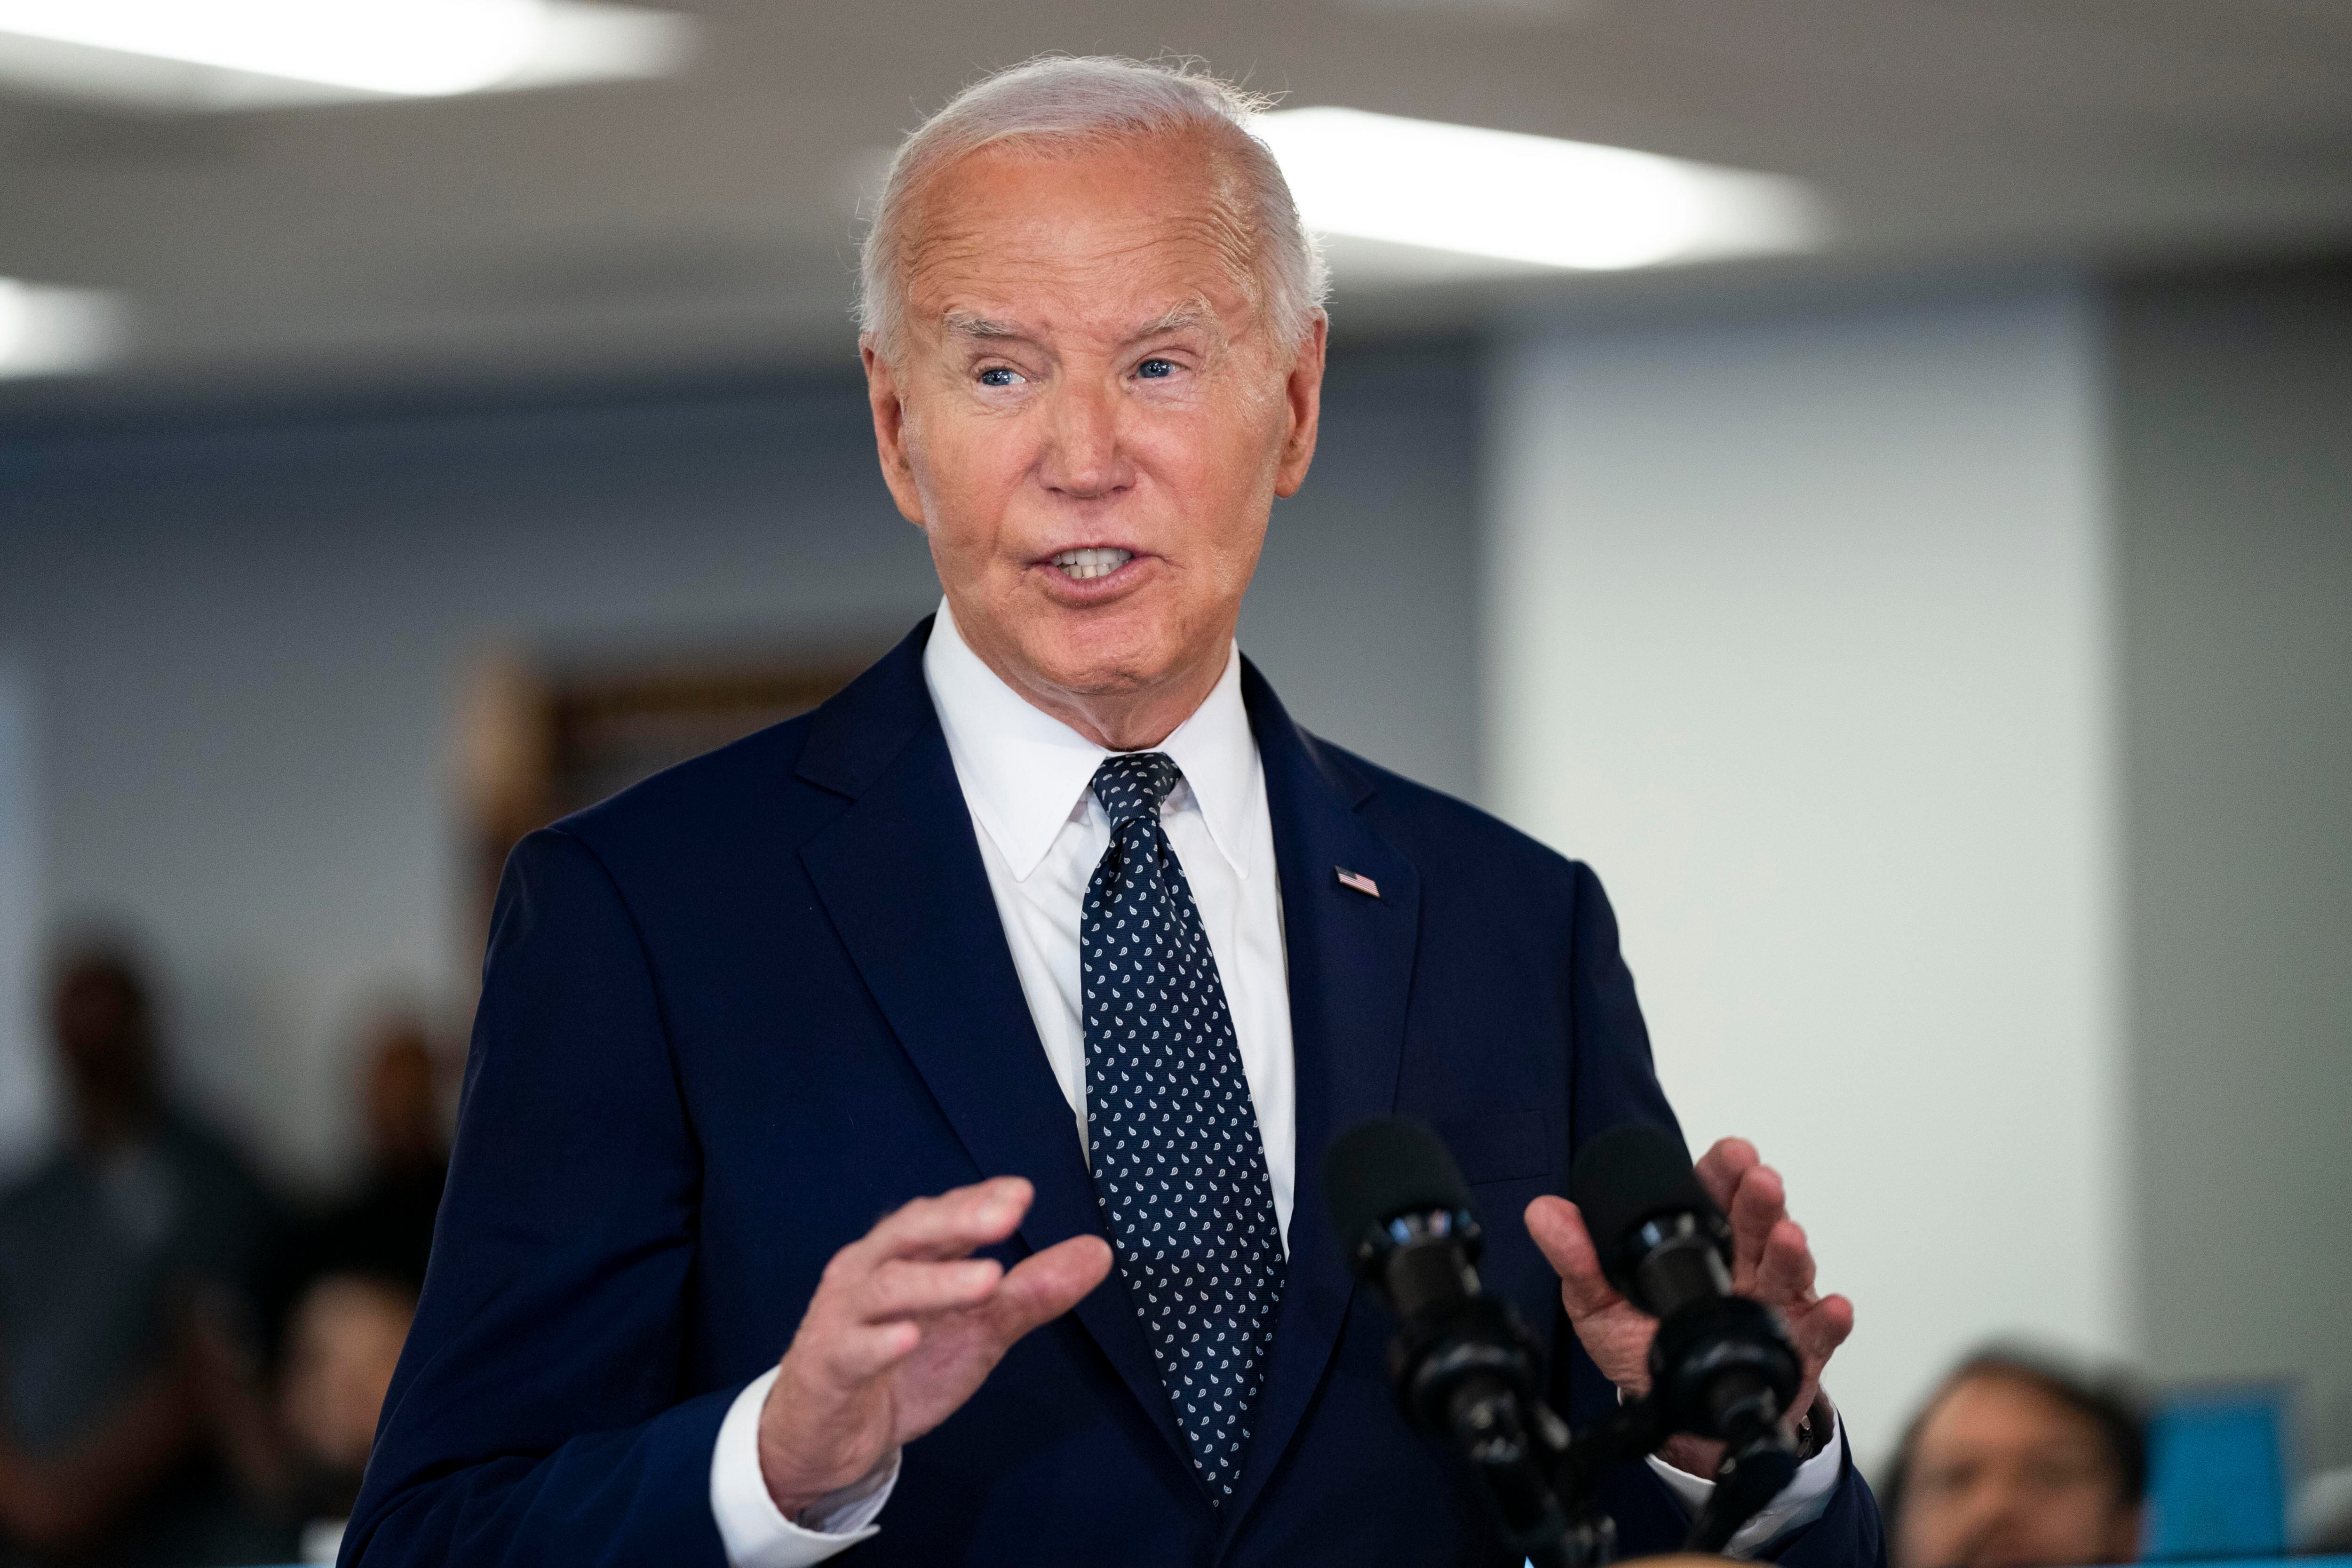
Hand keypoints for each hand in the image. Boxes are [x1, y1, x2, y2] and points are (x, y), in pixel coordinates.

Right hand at [758, 1176, 1112, 1519]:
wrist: (824, 1435)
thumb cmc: (900, 1367)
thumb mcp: (976, 1329)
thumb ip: (1030, 1292)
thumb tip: (1098, 1253)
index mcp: (905, 1256)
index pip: (942, 1217)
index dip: (977, 1200)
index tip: (1022, 1191)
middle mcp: (869, 1273)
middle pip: (910, 1234)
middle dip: (958, 1220)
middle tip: (1007, 1214)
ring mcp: (843, 1318)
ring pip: (886, 1288)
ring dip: (938, 1282)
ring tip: (988, 1278)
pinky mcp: (827, 1368)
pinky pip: (851, 1350)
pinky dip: (879, 1342)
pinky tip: (907, 1338)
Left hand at [1525, 1137, 1853, 1474]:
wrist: (1681, 1423)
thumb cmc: (1650, 1353)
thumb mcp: (1603, 1306)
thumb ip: (1578, 1260)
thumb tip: (1542, 1213)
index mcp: (1701, 1245)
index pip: (1715, 1195)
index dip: (1724, 1171)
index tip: (1732, 1153)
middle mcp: (1745, 1266)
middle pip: (1756, 1224)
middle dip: (1760, 1200)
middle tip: (1760, 1181)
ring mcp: (1774, 1305)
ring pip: (1788, 1270)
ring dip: (1791, 1251)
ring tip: (1789, 1236)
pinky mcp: (1797, 1349)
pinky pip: (1819, 1333)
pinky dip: (1829, 1320)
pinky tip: (1833, 1307)